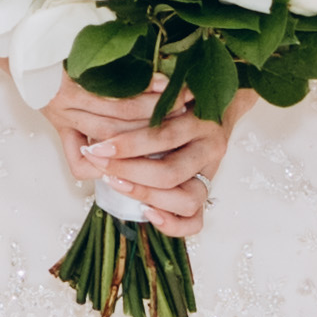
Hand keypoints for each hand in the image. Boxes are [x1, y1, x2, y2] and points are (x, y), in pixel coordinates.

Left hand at [48, 79, 225, 235]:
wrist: (220, 102)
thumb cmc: (180, 99)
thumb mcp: (166, 93)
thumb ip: (144, 103)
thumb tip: (103, 125)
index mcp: (200, 120)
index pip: (163, 138)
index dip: (127, 146)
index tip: (97, 147)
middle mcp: (210, 147)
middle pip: (169, 172)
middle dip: (127, 172)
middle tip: (99, 165)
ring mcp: (212, 172)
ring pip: (187, 199)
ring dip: (146, 195)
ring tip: (115, 183)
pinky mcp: (208, 193)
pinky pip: (196, 221)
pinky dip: (172, 224)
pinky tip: (146, 212)